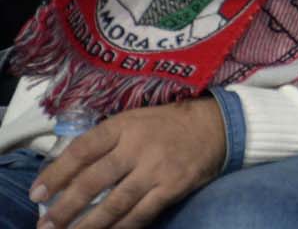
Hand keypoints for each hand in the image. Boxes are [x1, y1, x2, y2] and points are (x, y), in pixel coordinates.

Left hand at [31, 97, 225, 228]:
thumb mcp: (135, 120)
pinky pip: (142, 214)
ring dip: (89, 224)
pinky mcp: (174, 187)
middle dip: (65, 207)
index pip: (82, 150)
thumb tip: (71, 171)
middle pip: (93, 181)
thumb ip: (107, 141)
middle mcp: (138, 147)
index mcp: (124, 126)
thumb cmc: (169, 124)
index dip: (56, 173)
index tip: (37, 193)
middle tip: (47, 225)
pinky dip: (122, 227)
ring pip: (115, 203)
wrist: (217, 125)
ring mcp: (157, 169)